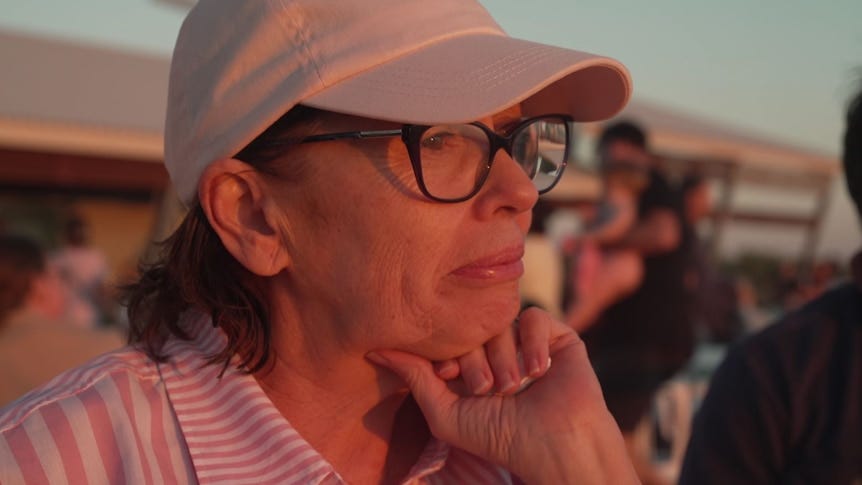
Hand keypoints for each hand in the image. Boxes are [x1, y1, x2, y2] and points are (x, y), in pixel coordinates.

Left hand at [366, 307, 637, 483]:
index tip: (449, 378)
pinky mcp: (557, 336)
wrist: (555, 446)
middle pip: (472, 327)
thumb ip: (413, 378)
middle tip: (486, 390)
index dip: (446, 353)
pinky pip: (535, 317)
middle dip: (476, 359)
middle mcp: (497, 350)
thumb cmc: (499, 438)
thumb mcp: (445, 412)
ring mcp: (526, 342)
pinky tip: (538, 371)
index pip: (448, 337)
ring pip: (502, 322)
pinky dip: (532, 341)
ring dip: (504, 356)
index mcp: (469, 364)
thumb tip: (373, 350)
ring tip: (512, 388)